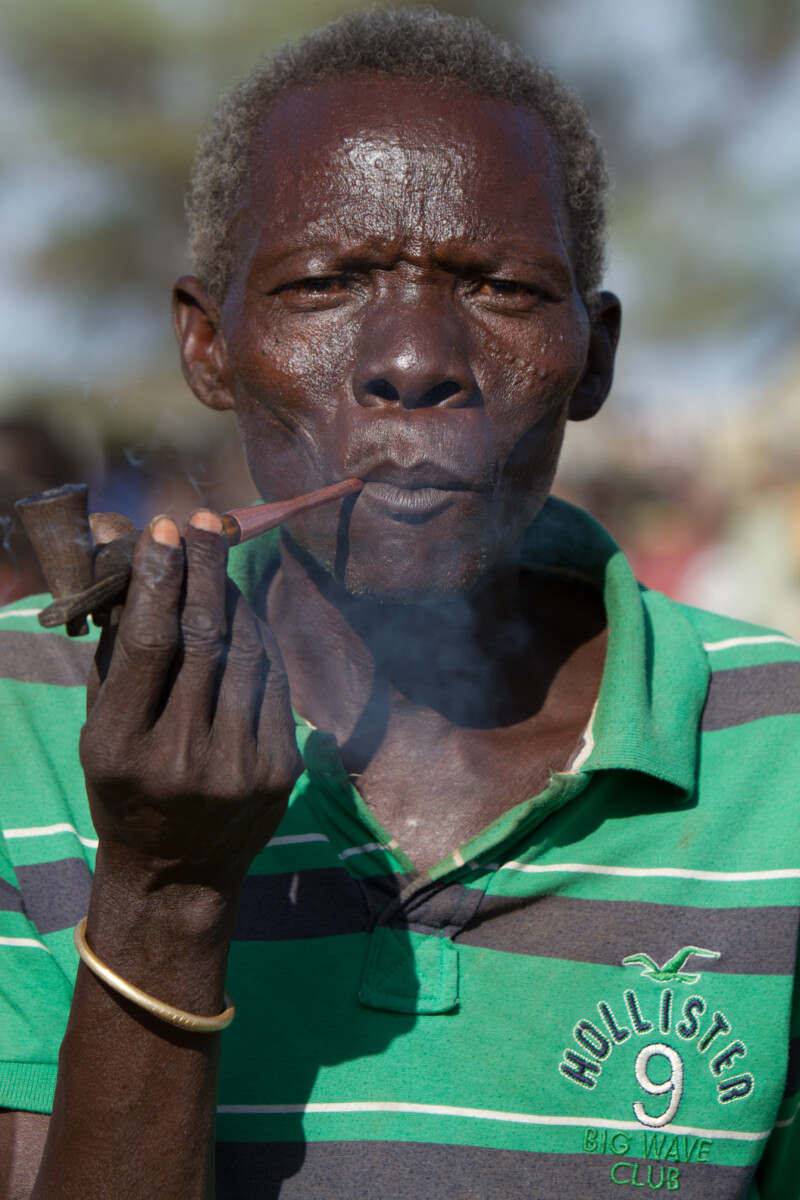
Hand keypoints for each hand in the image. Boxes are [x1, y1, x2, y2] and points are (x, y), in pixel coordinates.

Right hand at [80, 510, 301, 889]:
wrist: (176, 873)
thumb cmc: (126, 786)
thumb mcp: (99, 728)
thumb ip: (115, 651)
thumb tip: (131, 561)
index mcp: (119, 747)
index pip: (147, 644)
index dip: (158, 579)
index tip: (162, 529)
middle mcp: (180, 759)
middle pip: (203, 639)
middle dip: (204, 569)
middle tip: (204, 519)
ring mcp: (237, 768)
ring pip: (246, 652)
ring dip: (234, 595)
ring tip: (220, 559)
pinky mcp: (280, 771)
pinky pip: (274, 680)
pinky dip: (260, 636)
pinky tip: (245, 610)